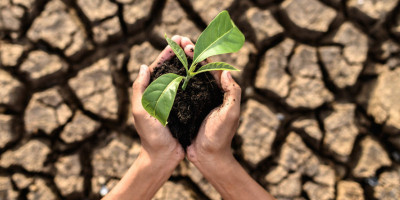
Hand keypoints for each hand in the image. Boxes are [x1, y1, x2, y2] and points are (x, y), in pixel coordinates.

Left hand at [131, 35, 194, 162]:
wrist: (164, 156)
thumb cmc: (150, 136)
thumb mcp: (141, 112)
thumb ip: (140, 90)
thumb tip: (144, 66)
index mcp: (151, 92)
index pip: (158, 67)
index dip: (167, 52)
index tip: (176, 40)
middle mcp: (163, 93)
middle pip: (172, 68)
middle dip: (180, 53)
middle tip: (188, 40)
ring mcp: (175, 99)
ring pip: (183, 76)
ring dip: (189, 62)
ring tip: (197, 50)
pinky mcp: (186, 107)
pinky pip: (192, 89)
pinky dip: (196, 78)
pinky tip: (204, 70)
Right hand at [179, 38, 240, 163]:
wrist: (208, 157)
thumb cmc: (220, 136)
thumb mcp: (230, 114)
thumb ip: (233, 93)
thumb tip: (227, 71)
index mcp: (220, 92)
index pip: (211, 68)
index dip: (201, 55)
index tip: (189, 45)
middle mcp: (209, 93)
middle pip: (199, 69)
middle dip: (190, 54)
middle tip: (178, 42)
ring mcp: (198, 100)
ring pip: (189, 77)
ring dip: (181, 64)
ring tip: (171, 52)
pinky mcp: (188, 108)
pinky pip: (181, 90)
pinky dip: (175, 80)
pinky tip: (165, 73)